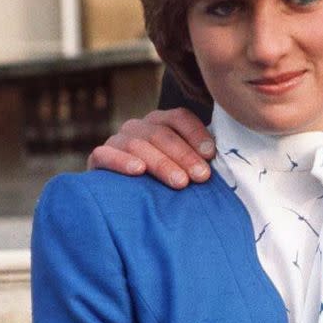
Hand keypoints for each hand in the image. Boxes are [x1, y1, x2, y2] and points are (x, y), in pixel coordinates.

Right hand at [87, 108, 214, 187]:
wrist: (127, 205)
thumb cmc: (165, 185)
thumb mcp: (184, 169)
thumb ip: (199, 160)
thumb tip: (225, 160)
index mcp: (161, 123)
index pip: (179, 118)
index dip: (196, 133)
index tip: (211, 154)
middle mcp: (138, 127)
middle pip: (161, 133)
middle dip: (184, 155)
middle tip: (201, 177)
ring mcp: (117, 141)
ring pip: (137, 144)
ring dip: (161, 162)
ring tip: (179, 182)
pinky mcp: (98, 158)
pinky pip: (105, 154)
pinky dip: (121, 161)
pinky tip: (138, 171)